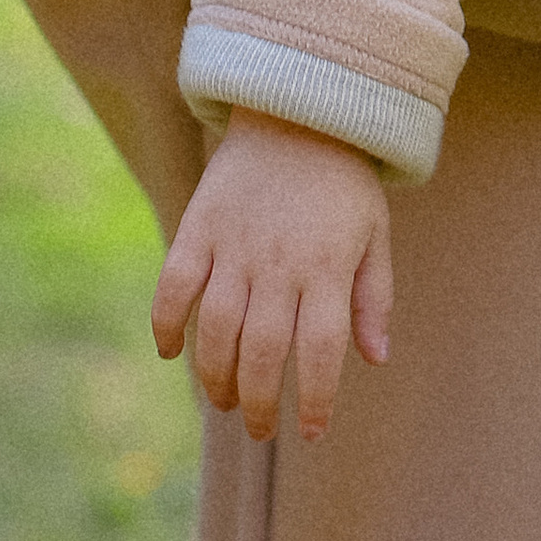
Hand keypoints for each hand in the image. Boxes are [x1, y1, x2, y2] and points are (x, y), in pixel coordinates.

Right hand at [151, 110, 392, 443]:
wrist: (298, 109)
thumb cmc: (343, 181)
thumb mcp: (375, 234)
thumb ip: (373, 297)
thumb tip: (374, 359)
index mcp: (327, 268)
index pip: (319, 352)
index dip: (313, 400)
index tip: (309, 431)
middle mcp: (279, 263)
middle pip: (261, 352)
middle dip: (257, 403)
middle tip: (258, 428)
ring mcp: (234, 245)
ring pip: (215, 330)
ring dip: (213, 377)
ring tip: (221, 402)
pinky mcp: (198, 228)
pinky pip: (173, 286)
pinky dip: (166, 324)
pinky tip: (171, 353)